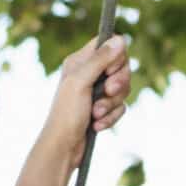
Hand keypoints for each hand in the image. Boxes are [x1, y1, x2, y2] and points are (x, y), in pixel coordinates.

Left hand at [39, 33, 132, 174]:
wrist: (63, 147)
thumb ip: (100, 59)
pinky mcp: (104, 109)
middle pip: (121, 67)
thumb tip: (120, 39)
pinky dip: (111, 117)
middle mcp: (89, 74)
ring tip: (96, 114)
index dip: (116, 55)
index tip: (110, 69)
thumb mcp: (81, 82)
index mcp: (80, 61)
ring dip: (111, 104)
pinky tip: (97, 125)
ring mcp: (97, 92)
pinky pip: (120, 107)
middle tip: (108, 91)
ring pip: (123, 89)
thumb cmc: (66, 113)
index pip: (108, 44)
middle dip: (119, 83)